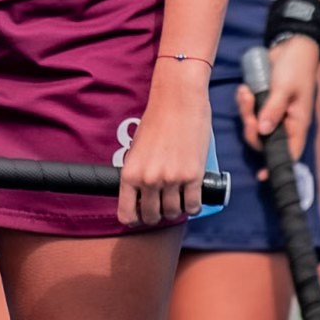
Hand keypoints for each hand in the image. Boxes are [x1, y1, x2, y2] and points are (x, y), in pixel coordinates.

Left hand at [119, 75, 211, 226]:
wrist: (178, 100)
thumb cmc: (157, 120)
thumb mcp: (137, 148)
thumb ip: (138, 171)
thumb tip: (142, 193)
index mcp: (129, 173)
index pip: (126, 214)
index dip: (134, 218)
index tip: (140, 215)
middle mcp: (148, 179)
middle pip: (152, 217)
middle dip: (157, 215)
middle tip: (163, 205)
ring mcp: (171, 179)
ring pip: (173, 213)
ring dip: (176, 210)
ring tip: (178, 199)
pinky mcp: (193, 176)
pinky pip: (193, 205)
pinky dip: (193, 206)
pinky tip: (192, 199)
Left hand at [236, 35, 319, 162]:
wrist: (291, 46)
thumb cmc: (295, 68)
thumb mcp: (285, 89)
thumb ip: (273, 109)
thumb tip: (264, 131)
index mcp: (296, 124)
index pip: (288, 152)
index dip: (275, 165)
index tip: (261, 176)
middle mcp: (284, 122)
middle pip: (263, 139)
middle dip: (251, 125)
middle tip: (247, 103)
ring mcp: (272, 112)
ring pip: (253, 124)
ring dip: (246, 110)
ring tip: (245, 92)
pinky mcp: (262, 102)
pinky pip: (249, 110)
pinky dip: (244, 102)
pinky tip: (244, 89)